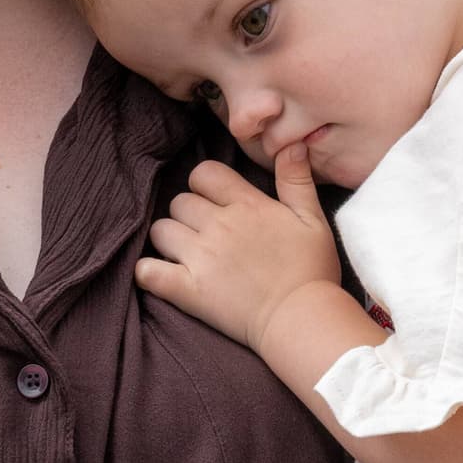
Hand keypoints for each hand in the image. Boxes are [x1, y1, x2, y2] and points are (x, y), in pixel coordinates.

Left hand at [135, 149, 347, 355]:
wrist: (301, 319)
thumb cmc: (311, 270)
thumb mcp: (314, 219)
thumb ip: (296, 180)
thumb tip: (290, 144)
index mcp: (246, 205)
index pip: (204, 174)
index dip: (205, 184)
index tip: (216, 202)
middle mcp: (219, 225)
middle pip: (180, 202)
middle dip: (188, 214)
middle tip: (205, 234)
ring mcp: (200, 257)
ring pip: (161, 230)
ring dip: (169, 239)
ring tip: (186, 254)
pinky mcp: (188, 289)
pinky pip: (148, 271)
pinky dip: (148, 271)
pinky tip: (161, 274)